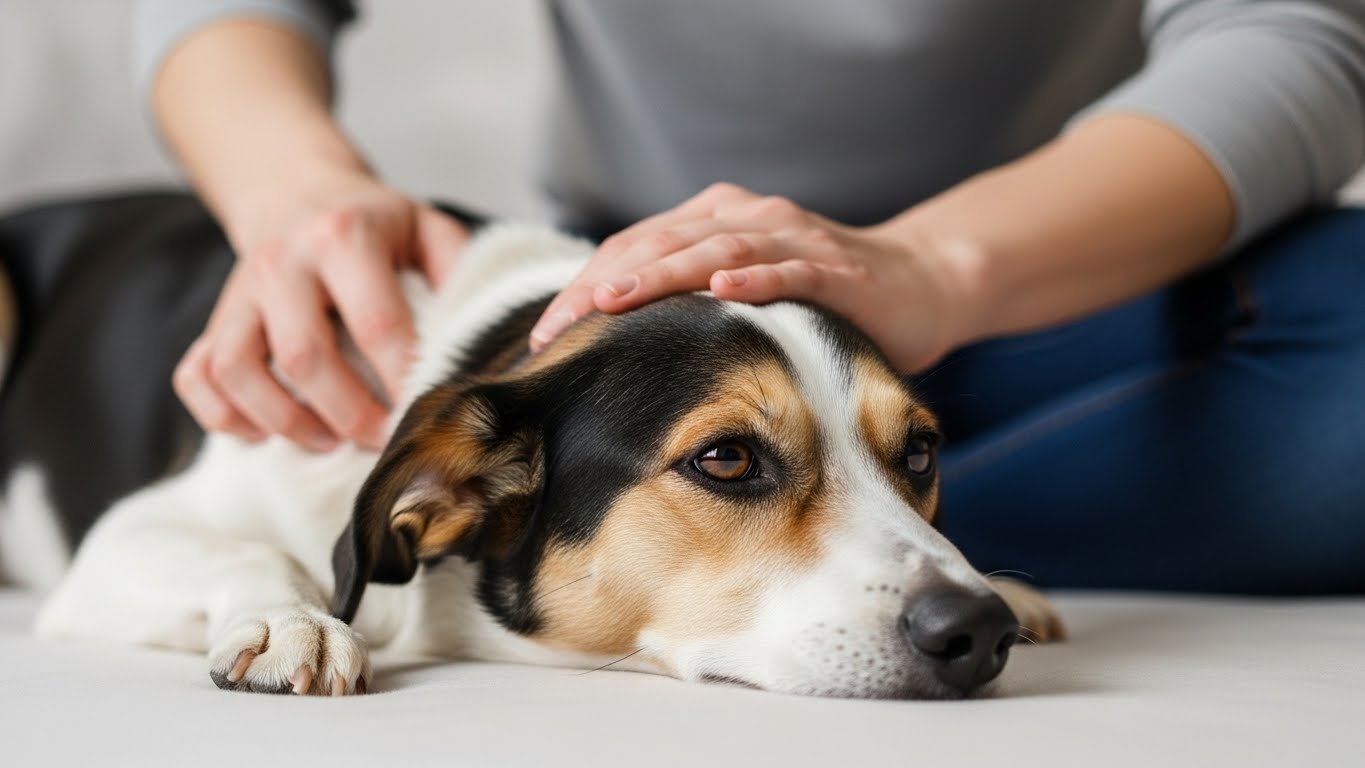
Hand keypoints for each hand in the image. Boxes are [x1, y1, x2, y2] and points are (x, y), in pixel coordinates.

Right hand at [173, 172, 466, 450]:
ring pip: (239, 370)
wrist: (296, 191)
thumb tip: (491, 335)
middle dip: (350, 413)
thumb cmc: (374, 225)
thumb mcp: (426, 228)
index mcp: (344, 236)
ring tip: (329, 440)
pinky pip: (196, 377)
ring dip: (286, 421)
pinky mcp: (212, 318)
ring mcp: (239, 292)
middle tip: (382, 439)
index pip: (376, 323)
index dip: (402, 378)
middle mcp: (282, 262)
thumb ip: (461, 271)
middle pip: (305, 356)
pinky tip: (265, 432)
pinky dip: (224, 416)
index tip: (426, 410)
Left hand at [530, 182, 972, 372]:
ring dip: (662, 275)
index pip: (634, 246)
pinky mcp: (833, 267)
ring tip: (614, 299)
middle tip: (557, 326)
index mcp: (714, 221)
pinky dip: (756, 278)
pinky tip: (722, 291)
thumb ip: (690, 304)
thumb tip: (615, 348)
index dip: (585, 284)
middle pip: (659, 244)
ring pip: (714, 249)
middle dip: (603, 284)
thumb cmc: (820, 297)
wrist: (919, 283)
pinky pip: (789, 270)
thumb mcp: (744, 294)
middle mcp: (746, 218)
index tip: (545, 333)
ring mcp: (790, 239)